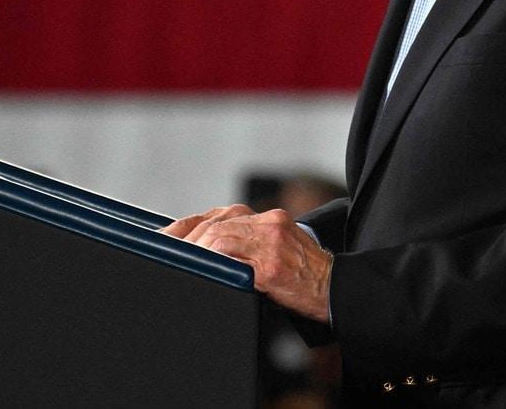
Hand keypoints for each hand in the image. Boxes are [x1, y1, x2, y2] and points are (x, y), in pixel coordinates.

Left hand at [162, 205, 331, 323]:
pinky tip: (203, 271)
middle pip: (215, 223)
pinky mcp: (271, 267)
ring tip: (181, 264)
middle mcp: (270, 224)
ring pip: (220, 237)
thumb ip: (250, 243)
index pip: (219, 214)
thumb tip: (209, 249)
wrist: (338, 291)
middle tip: (167, 253)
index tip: (167, 236)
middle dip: (186, 239)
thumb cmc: (306, 275)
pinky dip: (212, 263)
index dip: (189, 225)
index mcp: (270, 218)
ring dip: (195, 251)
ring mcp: (271, 243)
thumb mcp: (280, 248)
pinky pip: (232, 261)